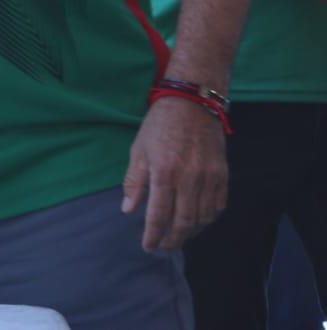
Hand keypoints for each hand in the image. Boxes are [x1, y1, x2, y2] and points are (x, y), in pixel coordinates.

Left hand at [122, 96, 227, 250]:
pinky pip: (218, 205)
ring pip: (203, 217)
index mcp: (164, 172)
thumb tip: (128, 210)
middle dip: (173, 240)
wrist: (192, 102)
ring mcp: (209, 177)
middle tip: (163, 247)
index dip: (153, 234)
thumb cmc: (159, 125)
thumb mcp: (138, 150)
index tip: (148, 246)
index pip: (159, 214)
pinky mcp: (223, 174)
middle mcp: (189, 179)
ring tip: (178, 238)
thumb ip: (134, 182)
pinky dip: (208, 219)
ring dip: (191, 233)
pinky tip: (198, 223)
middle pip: (184, 222)